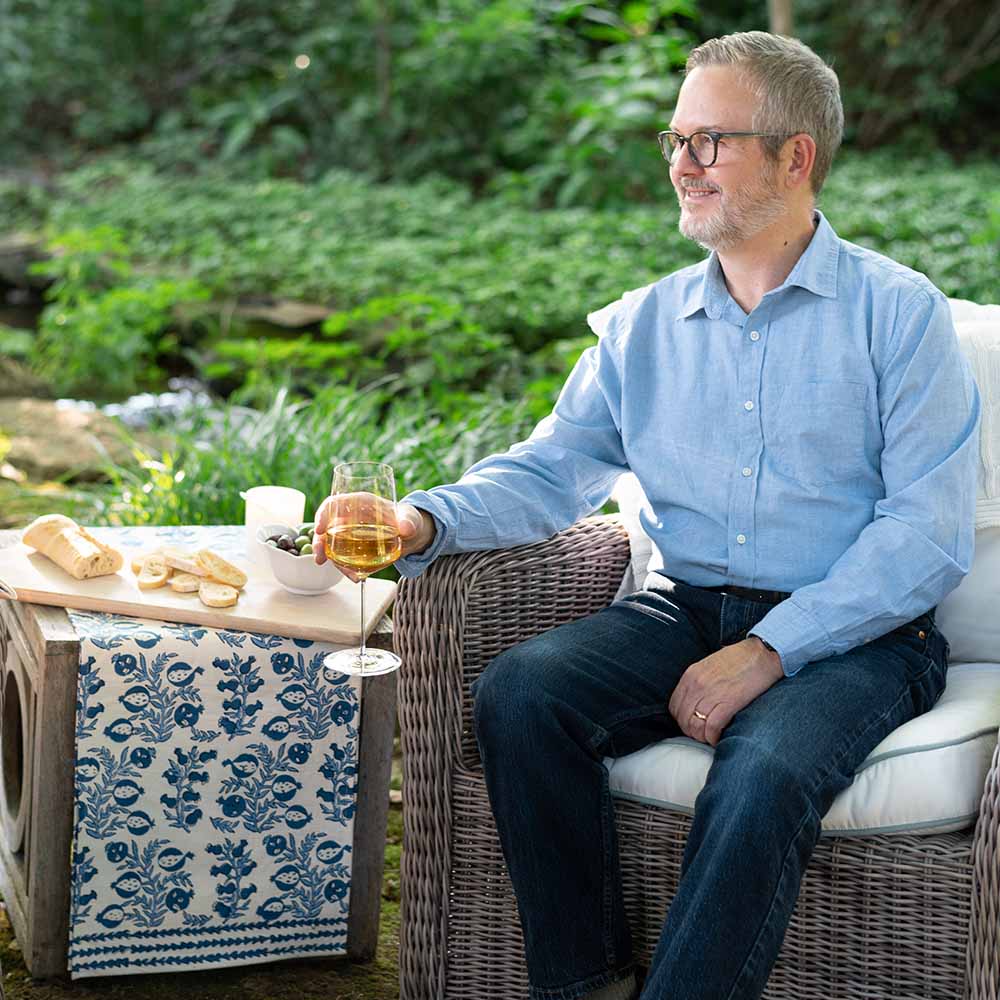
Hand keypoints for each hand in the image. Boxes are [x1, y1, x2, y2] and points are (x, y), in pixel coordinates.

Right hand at [312, 496, 435, 581]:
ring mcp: (350, 534)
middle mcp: (350, 518)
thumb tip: (406, 528)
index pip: (334, 504)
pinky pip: (344, 558)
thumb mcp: (410, 518)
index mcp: (360, 503)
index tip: (319, 529)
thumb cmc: (407, 519)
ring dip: (333, 561)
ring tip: (350, 575)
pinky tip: (356, 577)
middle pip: (326, 527)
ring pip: (331, 545)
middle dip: (319, 543)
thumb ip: (409, 521)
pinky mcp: (354, 549)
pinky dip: (347, 569)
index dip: (322, 515)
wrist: (412, 534)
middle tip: (320, 559)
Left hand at [668, 637, 784, 746]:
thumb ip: (698, 681)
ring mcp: (712, 694)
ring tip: (710, 737)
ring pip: (695, 726)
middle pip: (683, 719)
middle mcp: (697, 685)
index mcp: (691, 675)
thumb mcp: (708, 665)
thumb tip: (693, 702)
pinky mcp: (729, 703)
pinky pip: (712, 727)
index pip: (674, 707)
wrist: (761, 654)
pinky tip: (718, 738)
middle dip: (691, 731)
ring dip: (702, 737)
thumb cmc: (738, 659)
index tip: (691, 723)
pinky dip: (713, 737)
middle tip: (701, 734)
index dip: (681, 720)